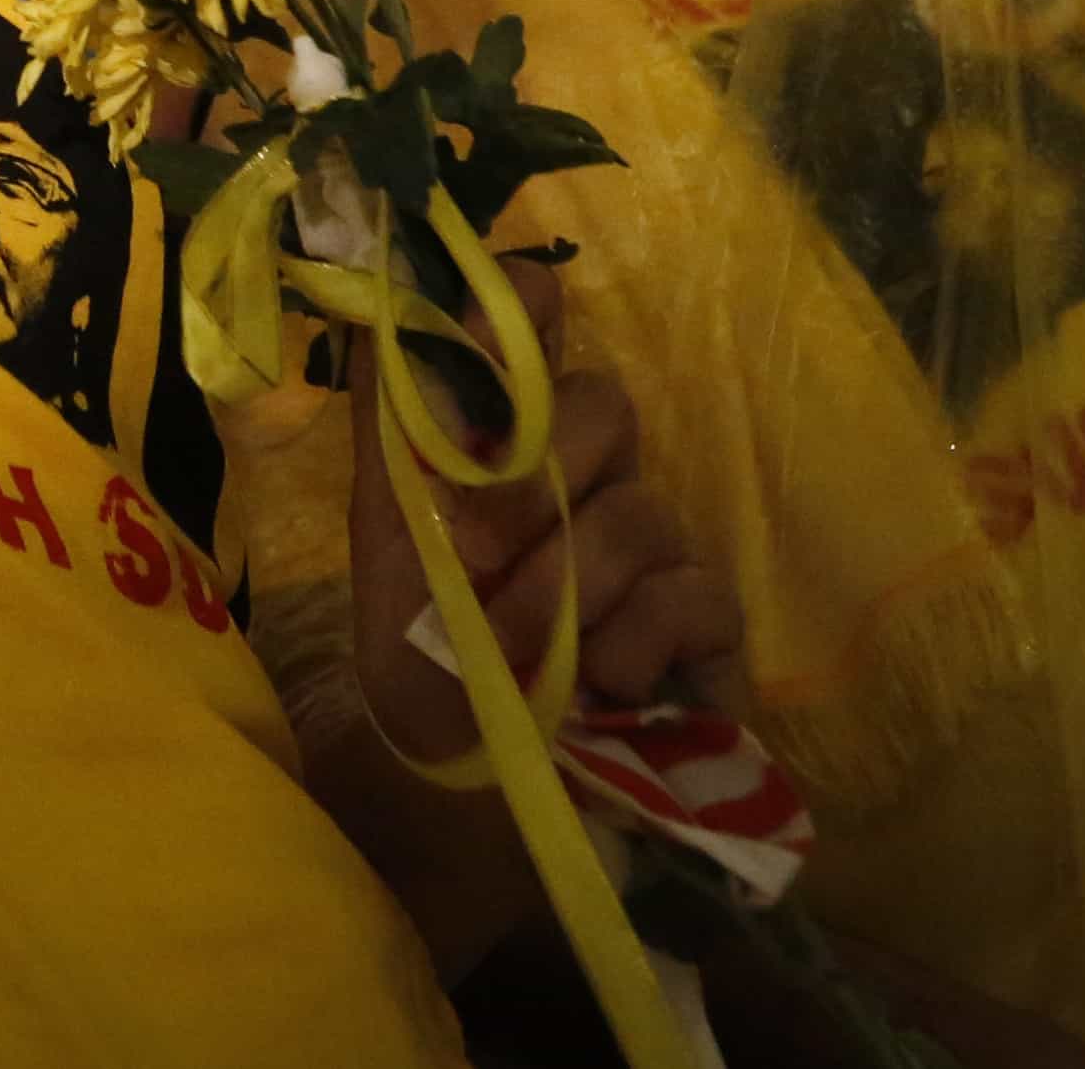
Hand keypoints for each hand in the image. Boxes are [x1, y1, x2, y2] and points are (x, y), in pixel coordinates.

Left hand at [347, 255, 741, 764]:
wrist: (468, 780)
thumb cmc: (425, 650)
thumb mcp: (387, 536)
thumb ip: (392, 430)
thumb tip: (375, 310)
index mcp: (512, 440)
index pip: (537, 328)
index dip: (524, 306)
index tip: (512, 302)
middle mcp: (591, 471)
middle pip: (602, 402)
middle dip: (528, 480)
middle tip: (470, 555)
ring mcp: (658, 541)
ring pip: (638, 510)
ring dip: (561, 589)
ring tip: (518, 655)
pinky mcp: (709, 619)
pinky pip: (690, 593)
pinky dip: (631, 641)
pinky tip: (600, 686)